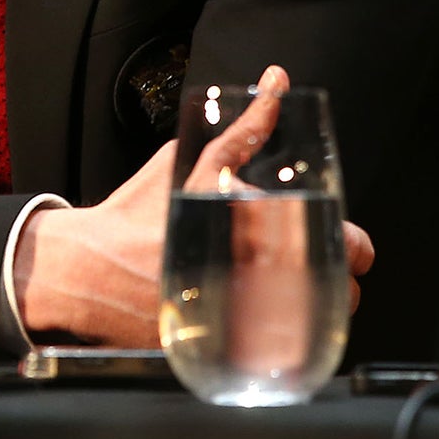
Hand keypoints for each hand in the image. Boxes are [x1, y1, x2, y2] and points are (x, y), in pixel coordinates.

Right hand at [13, 66, 375, 345]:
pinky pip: (281, 355)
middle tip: (307, 271)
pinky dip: (277, 343)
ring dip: (310, 312)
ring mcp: (248, 321)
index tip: (342, 244)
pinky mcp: (229, 353)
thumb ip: (244, 129)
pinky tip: (256, 326)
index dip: (354, 247)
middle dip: (334, 282)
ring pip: (317, 326)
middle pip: (342, 294)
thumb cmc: (135, 215)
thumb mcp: (190, 162)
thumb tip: (277, 82)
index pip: (351, 246)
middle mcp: (261, 277)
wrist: (84, 268)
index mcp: (261, 229)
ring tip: (282, 298)